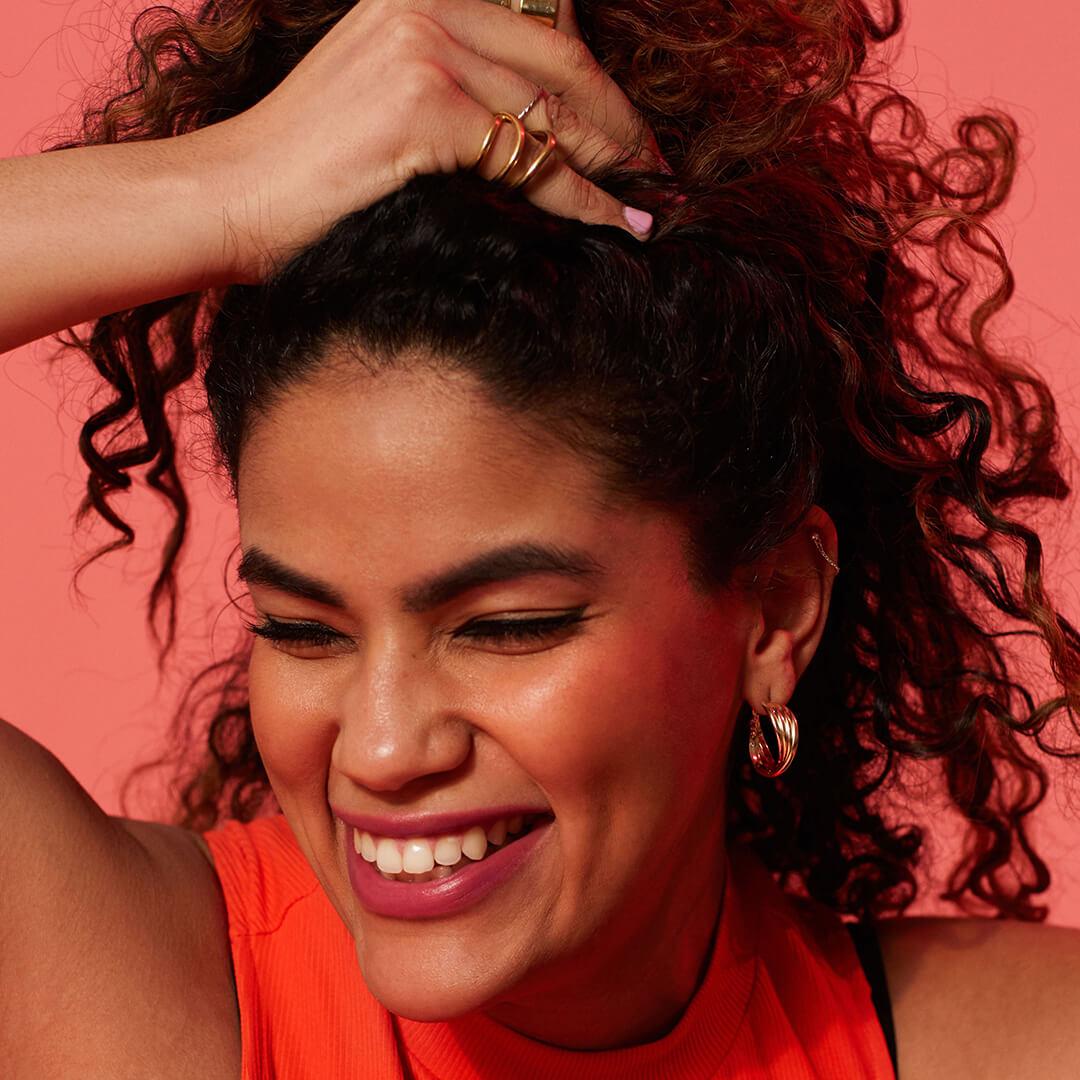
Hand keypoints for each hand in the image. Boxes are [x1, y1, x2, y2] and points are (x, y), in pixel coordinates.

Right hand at [197, 0, 660, 282]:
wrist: (229, 200)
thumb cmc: (305, 172)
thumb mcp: (386, 102)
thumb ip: (457, 91)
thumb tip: (535, 129)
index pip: (539, 29)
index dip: (597, 83)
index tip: (631, 130)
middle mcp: (424, 4)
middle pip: (561, 61)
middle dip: (619, 122)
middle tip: (657, 169)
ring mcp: (424, 49)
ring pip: (552, 111)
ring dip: (612, 164)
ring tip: (646, 203)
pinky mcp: (424, 105)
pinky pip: (532, 158)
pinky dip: (583, 199)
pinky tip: (615, 224)